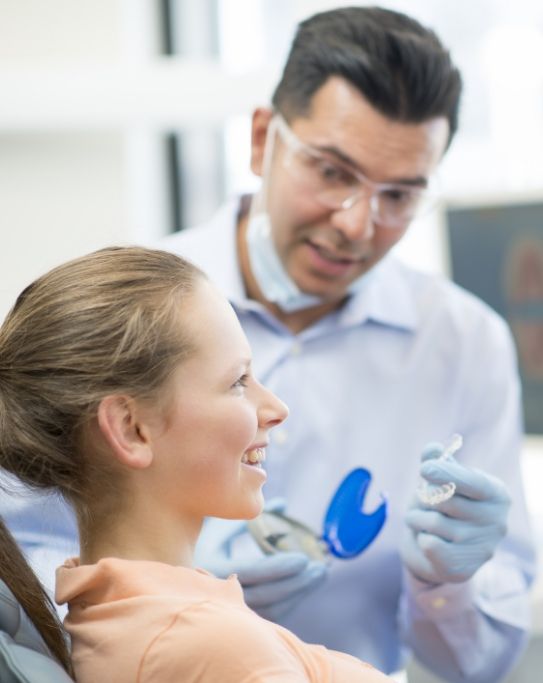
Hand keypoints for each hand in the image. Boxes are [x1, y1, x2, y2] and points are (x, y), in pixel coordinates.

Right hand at [194, 500, 326, 620]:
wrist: (177, 576)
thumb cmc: (202, 541)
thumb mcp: (221, 522)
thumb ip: (250, 514)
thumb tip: (283, 504)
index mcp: (211, 567)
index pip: (252, 572)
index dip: (280, 567)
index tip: (304, 558)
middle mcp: (218, 595)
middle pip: (267, 595)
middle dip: (297, 582)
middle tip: (320, 566)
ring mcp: (230, 611)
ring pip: (271, 609)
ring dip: (299, 592)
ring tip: (320, 572)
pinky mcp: (241, 619)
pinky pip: (270, 615)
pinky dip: (291, 600)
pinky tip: (306, 584)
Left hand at [401, 443, 510, 583]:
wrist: (442, 550)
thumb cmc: (444, 505)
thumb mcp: (442, 479)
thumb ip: (437, 461)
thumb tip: (433, 449)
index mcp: (497, 494)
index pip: (472, 482)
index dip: (446, 473)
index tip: (424, 469)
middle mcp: (497, 523)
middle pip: (445, 500)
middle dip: (423, 496)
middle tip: (423, 499)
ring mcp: (483, 548)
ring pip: (432, 522)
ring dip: (416, 517)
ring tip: (421, 519)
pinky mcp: (464, 569)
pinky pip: (429, 545)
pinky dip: (420, 538)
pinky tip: (429, 539)